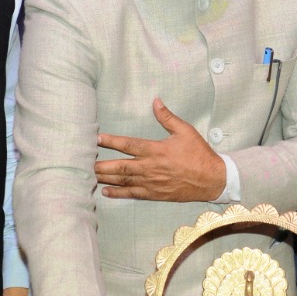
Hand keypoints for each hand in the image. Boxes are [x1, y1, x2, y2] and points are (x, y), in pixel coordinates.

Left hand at [96, 98, 226, 201]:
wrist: (212, 179)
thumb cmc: (199, 154)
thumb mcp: (185, 131)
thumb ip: (167, 117)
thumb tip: (155, 101)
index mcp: (156, 150)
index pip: (128, 145)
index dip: (111, 142)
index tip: (96, 139)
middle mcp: (151, 167)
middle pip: (120, 166)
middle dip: (101, 165)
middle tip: (84, 163)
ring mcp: (152, 183)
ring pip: (123, 181)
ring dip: (105, 178)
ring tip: (89, 176)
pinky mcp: (155, 194)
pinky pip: (133, 194)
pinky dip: (118, 193)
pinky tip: (105, 191)